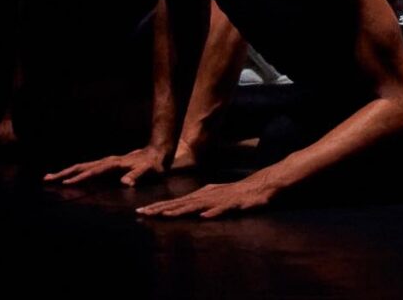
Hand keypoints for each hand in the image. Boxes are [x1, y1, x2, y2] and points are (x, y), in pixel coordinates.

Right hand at [44, 146, 184, 187]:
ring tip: (48, 178)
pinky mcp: (106, 165)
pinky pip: (86, 169)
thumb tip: (126, 183)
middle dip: (64, 173)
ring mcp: (105, 162)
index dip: (81, 178)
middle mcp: (107, 161)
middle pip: (81, 167)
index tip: (66, 183)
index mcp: (114, 164)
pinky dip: (74, 173)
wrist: (157, 151)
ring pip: (81, 166)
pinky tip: (66, 178)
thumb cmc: (154, 164)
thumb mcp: (150, 170)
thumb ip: (138, 175)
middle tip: (46, 180)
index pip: (94, 172)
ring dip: (65, 172)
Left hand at [136, 176, 280, 219]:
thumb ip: (200, 202)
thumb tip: (182, 207)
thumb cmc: (237, 193)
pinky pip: (223, 209)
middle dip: (162, 208)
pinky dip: (213, 212)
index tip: (141, 212)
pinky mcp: (235, 204)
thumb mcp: (215, 197)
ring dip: (182, 210)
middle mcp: (207, 196)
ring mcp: (220, 199)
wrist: (261, 186)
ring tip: (166, 215)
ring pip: (198, 206)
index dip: (159, 206)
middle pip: (182, 203)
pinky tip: (204, 216)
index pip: (177, 201)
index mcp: (202, 195)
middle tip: (143, 213)